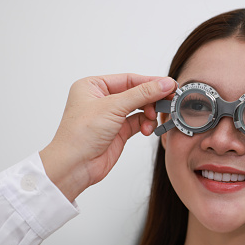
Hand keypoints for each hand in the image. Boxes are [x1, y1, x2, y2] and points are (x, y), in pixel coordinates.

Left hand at [39, 74, 175, 201]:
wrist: (75, 166)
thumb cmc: (80, 135)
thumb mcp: (113, 107)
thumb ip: (142, 94)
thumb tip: (164, 83)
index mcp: (93, 86)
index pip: (128, 79)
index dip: (150, 82)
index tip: (168, 85)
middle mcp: (101, 100)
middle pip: (136, 93)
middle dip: (152, 99)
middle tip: (168, 101)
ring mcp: (110, 117)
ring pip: (139, 109)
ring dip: (149, 114)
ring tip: (153, 119)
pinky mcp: (118, 132)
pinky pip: (139, 122)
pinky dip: (146, 125)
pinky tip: (147, 129)